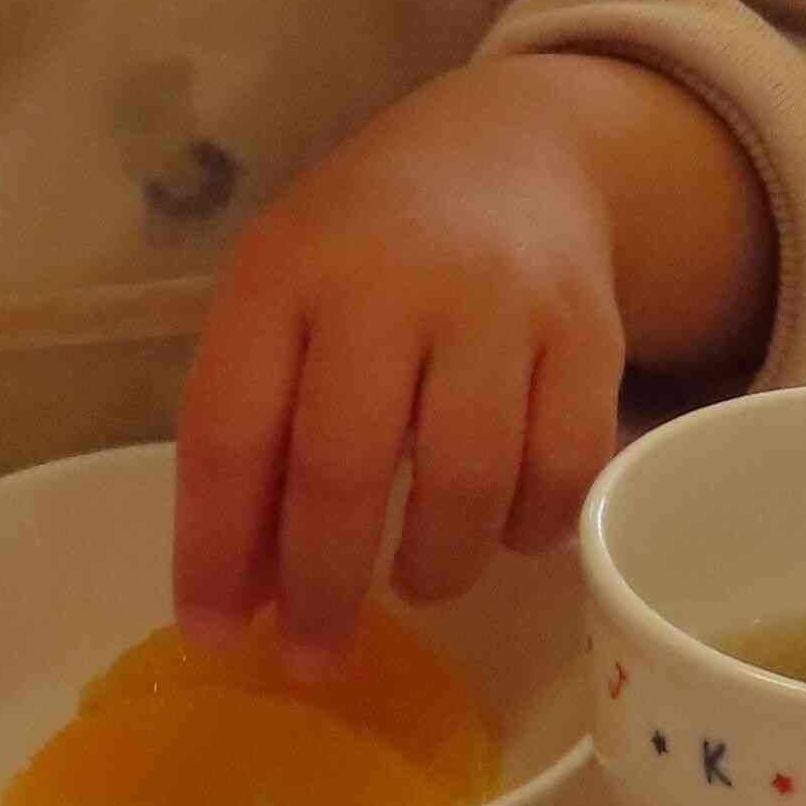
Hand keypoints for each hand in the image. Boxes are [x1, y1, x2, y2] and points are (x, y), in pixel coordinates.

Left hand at [172, 57, 769, 663]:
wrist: (513, 149)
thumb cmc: (366, 249)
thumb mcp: (283, 302)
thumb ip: (254, 434)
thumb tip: (240, 603)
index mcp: (286, 270)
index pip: (230, 428)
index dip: (215, 548)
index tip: (213, 634)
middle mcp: (390, 278)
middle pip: (345, 466)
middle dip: (323, 588)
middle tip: (313, 655)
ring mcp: (500, 302)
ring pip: (466, 482)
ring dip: (434, 567)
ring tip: (416, 581)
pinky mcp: (591, 331)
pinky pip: (564, 472)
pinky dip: (531, 530)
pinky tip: (503, 531)